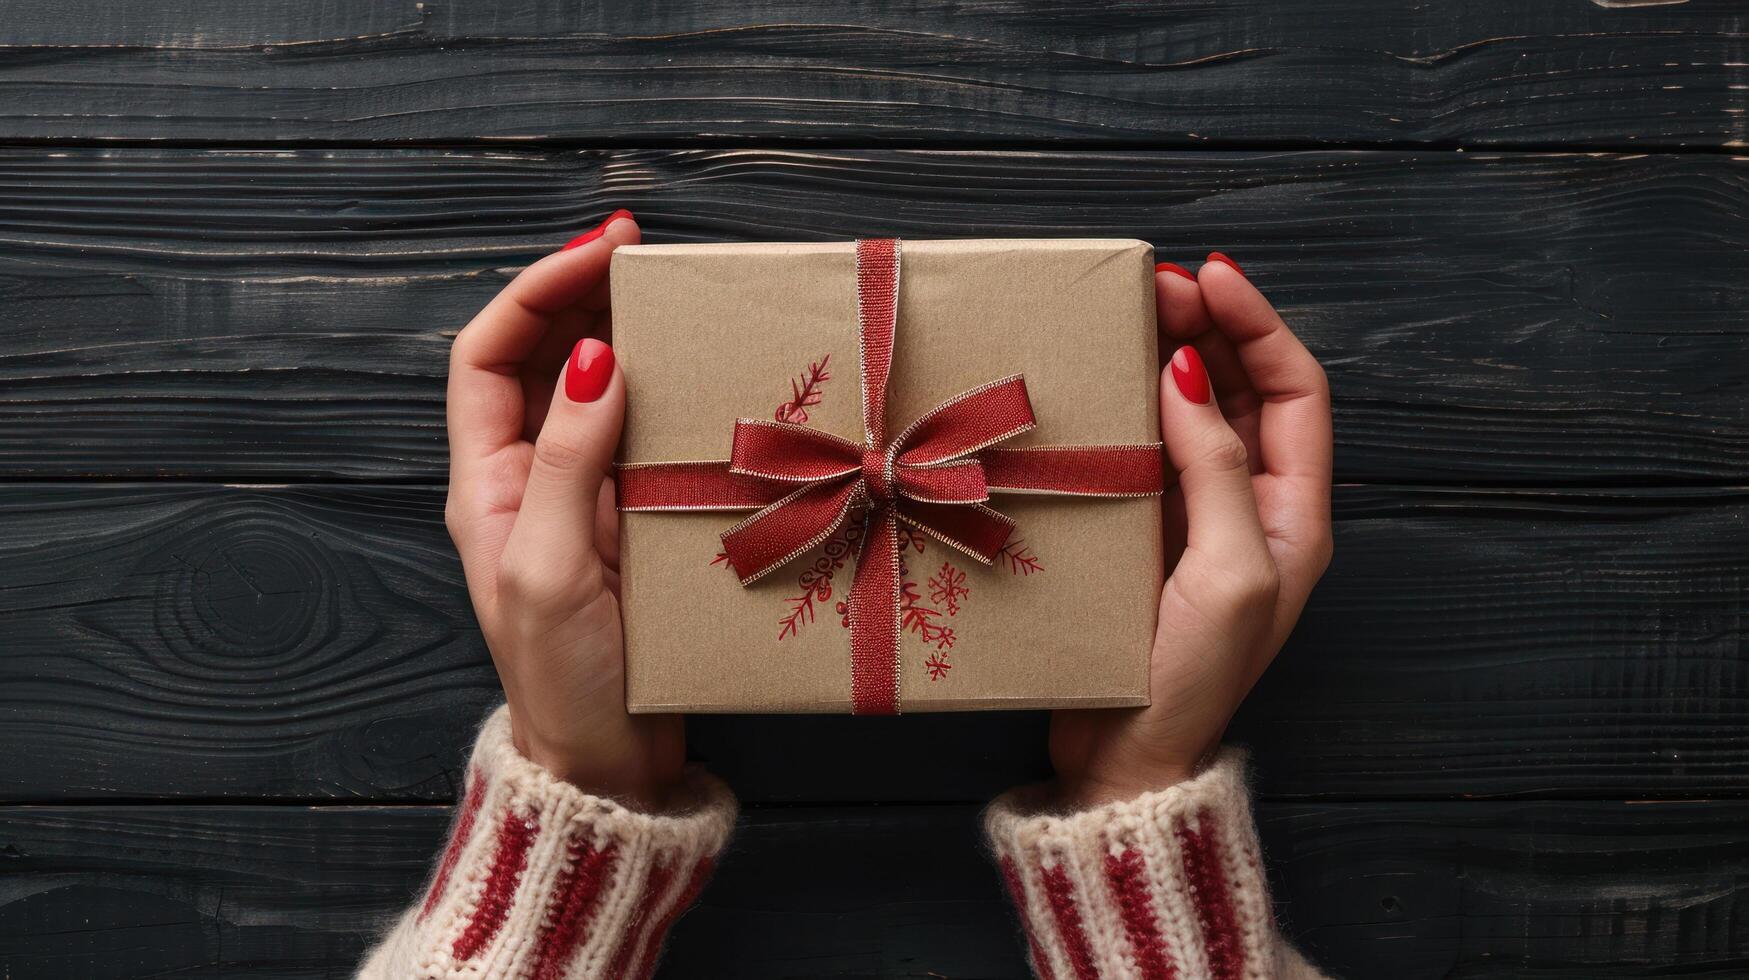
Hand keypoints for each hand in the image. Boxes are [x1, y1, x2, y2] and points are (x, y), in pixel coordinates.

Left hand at [444, 210, 683, 807]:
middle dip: (586, 295)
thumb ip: (565, 461)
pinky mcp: (635, 524)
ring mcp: (585, 499)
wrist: (609, 763)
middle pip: (544, 358)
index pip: (490, 355)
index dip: (536, 293)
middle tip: (644, 250)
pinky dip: (674, 401)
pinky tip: (706, 384)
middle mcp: (531, 477)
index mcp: (489, 480)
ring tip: (678, 301)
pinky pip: (649, 440)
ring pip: (600, 392)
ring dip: (633, 339)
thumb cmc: (565, 678)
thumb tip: (592, 359)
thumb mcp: (549, 566)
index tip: (598, 252)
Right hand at [1049, 255, 1333, 806]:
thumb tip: (1187, 375)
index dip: (1258, 327)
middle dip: (1209, 327)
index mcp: (1292, 514)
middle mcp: (1251, 506)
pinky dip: (1129, 406)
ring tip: (1131, 311)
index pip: (1294, 391)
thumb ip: (1217, 470)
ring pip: (1193, 412)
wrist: (1126, 758)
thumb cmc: (1190, 680)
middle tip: (1157, 283)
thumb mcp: (1228, 572)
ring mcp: (1196, 518)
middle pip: (1242, 390)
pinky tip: (1103, 381)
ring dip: (1169, 356)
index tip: (1211, 279)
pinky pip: (1147, 449)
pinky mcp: (1145, 532)